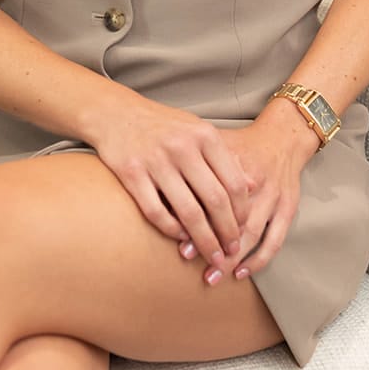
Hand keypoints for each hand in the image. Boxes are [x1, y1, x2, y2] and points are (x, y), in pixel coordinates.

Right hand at [90, 92, 253, 267]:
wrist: (116, 112)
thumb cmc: (163, 125)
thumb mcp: (198, 131)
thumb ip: (224, 156)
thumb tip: (252, 186)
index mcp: (204, 135)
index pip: (233, 182)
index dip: (242, 211)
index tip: (244, 229)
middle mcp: (182, 146)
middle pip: (215, 200)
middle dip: (227, 232)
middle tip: (232, 251)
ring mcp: (156, 160)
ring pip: (188, 212)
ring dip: (204, 241)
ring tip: (213, 256)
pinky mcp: (131, 173)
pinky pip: (156, 212)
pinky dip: (172, 230)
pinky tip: (181, 237)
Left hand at [174, 108, 319, 286]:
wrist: (281, 137)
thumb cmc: (239, 144)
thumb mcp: (214, 142)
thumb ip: (191, 164)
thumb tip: (163, 187)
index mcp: (235, 161)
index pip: (212, 194)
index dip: (195, 219)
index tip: (179, 241)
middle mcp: (257, 178)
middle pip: (231, 216)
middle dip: (212, 241)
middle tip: (190, 262)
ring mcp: (274, 194)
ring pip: (252, 232)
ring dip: (232, 258)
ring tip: (213, 275)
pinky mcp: (288, 206)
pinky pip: (275, 240)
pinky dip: (258, 259)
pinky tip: (240, 273)